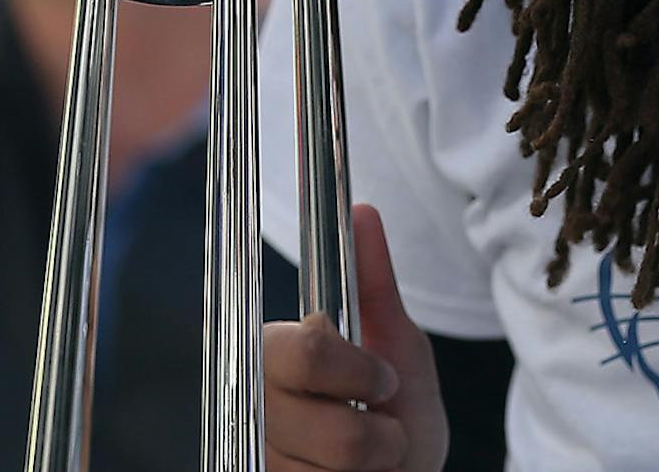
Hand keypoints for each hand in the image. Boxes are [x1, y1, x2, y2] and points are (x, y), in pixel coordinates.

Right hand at [266, 203, 448, 470]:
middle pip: (331, 424)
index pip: (300, 351)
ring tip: (371, 455)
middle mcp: (257, 410)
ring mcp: (261, 458)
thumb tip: (361, 211)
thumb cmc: (401, 411)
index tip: (382, 380)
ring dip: (378, 460)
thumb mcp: (398, 345)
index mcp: (279, 358)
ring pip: (340, 463)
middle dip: (377, 428)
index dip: (355, 372)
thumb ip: (374, 284)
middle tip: (379, 420)